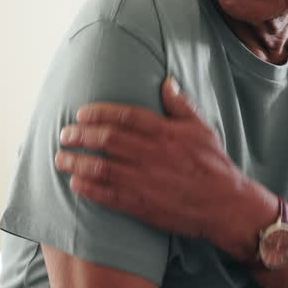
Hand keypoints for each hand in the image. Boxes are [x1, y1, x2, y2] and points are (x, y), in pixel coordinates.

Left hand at [54, 77, 272, 259]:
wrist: (226, 206)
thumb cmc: (215, 166)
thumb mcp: (202, 129)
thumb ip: (181, 105)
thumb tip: (167, 81)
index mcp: (166, 133)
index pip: (125, 116)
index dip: (99, 113)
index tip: (81, 114)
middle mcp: (153, 154)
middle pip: (107, 140)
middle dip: (80, 136)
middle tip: (64, 134)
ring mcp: (146, 181)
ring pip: (102, 167)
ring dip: (77, 162)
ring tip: (61, 159)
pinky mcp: (142, 205)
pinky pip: (108, 195)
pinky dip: (89, 189)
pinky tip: (75, 184)